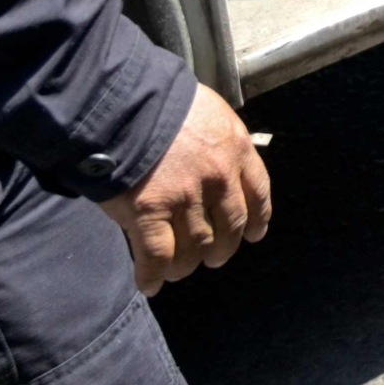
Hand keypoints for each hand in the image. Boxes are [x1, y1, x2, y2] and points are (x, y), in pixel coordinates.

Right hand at [99, 83, 271, 294]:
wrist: (125, 101)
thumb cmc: (163, 101)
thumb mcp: (208, 112)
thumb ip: (216, 142)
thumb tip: (210, 165)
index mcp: (236, 148)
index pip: (258, 192)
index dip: (257, 219)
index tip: (254, 234)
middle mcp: (218, 177)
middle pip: (230, 227)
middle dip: (222, 248)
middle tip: (213, 257)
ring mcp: (185, 197)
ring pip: (195, 247)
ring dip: (188, 264)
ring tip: (180, 269)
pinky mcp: (150, 212)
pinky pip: (157, 256)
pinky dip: (153, 275)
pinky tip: (150, 283)